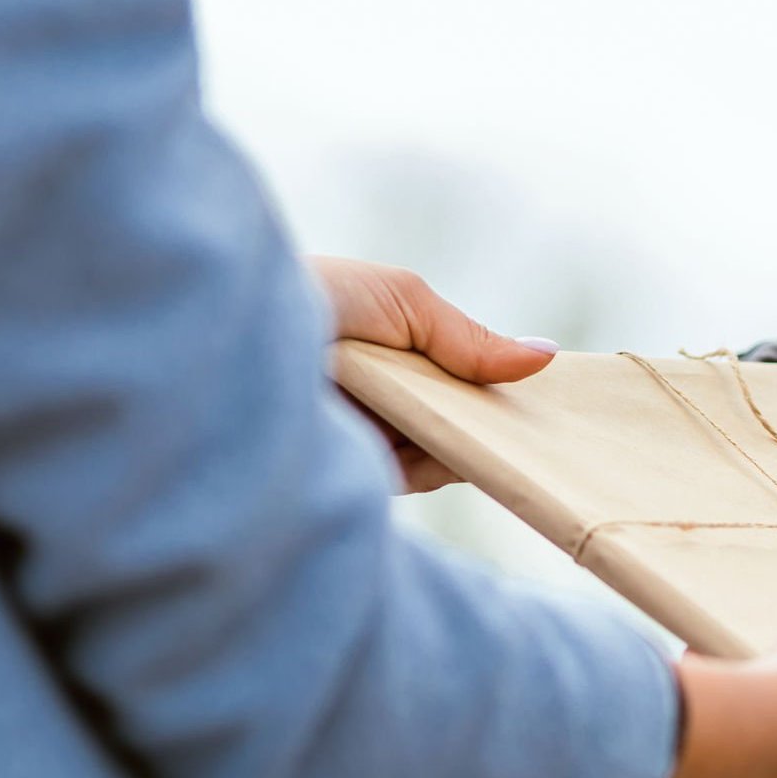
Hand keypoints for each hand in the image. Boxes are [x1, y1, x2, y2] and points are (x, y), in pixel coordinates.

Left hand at [311, 255, 558, 491]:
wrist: (232, 338)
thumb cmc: (307, 298)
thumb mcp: (402, 301)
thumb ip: (469, 337)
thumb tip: (545, 357)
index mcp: (382, 358)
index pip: (454, 380)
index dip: (496, 387)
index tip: (545, 393)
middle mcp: (376, 403)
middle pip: (456, 421)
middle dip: (493, 418)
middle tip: (542, 418)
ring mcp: (365, 442)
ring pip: (444, 453)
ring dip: (473, 440)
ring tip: (503, 424)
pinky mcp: (354, 479)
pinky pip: (419, 479)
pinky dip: (447, 465)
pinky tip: (468, 448)